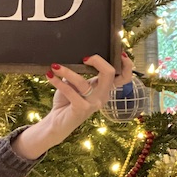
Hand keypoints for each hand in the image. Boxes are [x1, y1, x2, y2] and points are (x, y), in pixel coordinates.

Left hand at [13, 52, 135, 159]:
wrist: (56, 123)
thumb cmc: (66, 101)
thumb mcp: (74, 84)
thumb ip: (79, 72)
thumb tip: (74, 57)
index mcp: (104, 89)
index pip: (124, 77)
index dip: (126, 65)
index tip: (120, 53)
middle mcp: (102, 96)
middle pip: (110, 73)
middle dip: (98, 61)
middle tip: (84, 57)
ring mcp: (93, 104)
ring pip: (83, 82)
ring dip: (66, 71)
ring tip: (55, 66)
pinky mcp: (81, 109)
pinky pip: (70, 91)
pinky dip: (58, 82)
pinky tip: (50, 76)